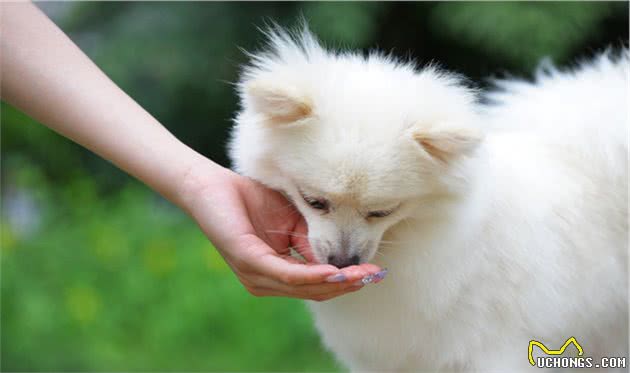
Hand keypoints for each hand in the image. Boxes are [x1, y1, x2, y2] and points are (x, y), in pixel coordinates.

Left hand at [178, 162, 383, 300]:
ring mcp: (255, 275)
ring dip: (335, 282)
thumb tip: (342, 256)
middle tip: (375, 276)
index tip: (374, 272)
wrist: (212, 184)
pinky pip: (285, 273)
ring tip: (361, 275)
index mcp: (276, 272)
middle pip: (314, 292)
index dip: (346, 281)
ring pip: (303, 287)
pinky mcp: (248, 261)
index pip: (316, 285)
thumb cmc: (252, 200)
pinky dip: (311, 274)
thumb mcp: (293, 221)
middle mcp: (265, 281)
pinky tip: (333, 270)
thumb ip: (314, 239)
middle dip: (347, 285)